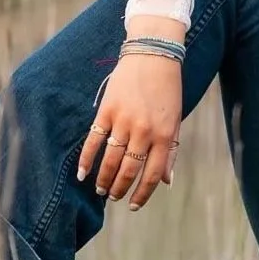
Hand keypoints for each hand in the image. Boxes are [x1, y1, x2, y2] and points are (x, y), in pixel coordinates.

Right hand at [76, 53, 183, 211]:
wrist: (153, 54)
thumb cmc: (167, 89)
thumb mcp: (176, 119)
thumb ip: (171, 151)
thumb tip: (167, 181)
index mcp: (164, 135)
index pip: (152, 175)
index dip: (142, 194)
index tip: (133, 204)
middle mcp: (144, 131)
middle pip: (128, 170)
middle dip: (119, 188)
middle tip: (113, 197)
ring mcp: (124, 121)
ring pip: (110, 159)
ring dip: (103, 179)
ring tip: (100, 189)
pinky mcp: (107, 110)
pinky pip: (94, 140)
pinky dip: (86, 159)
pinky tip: (82, 174)